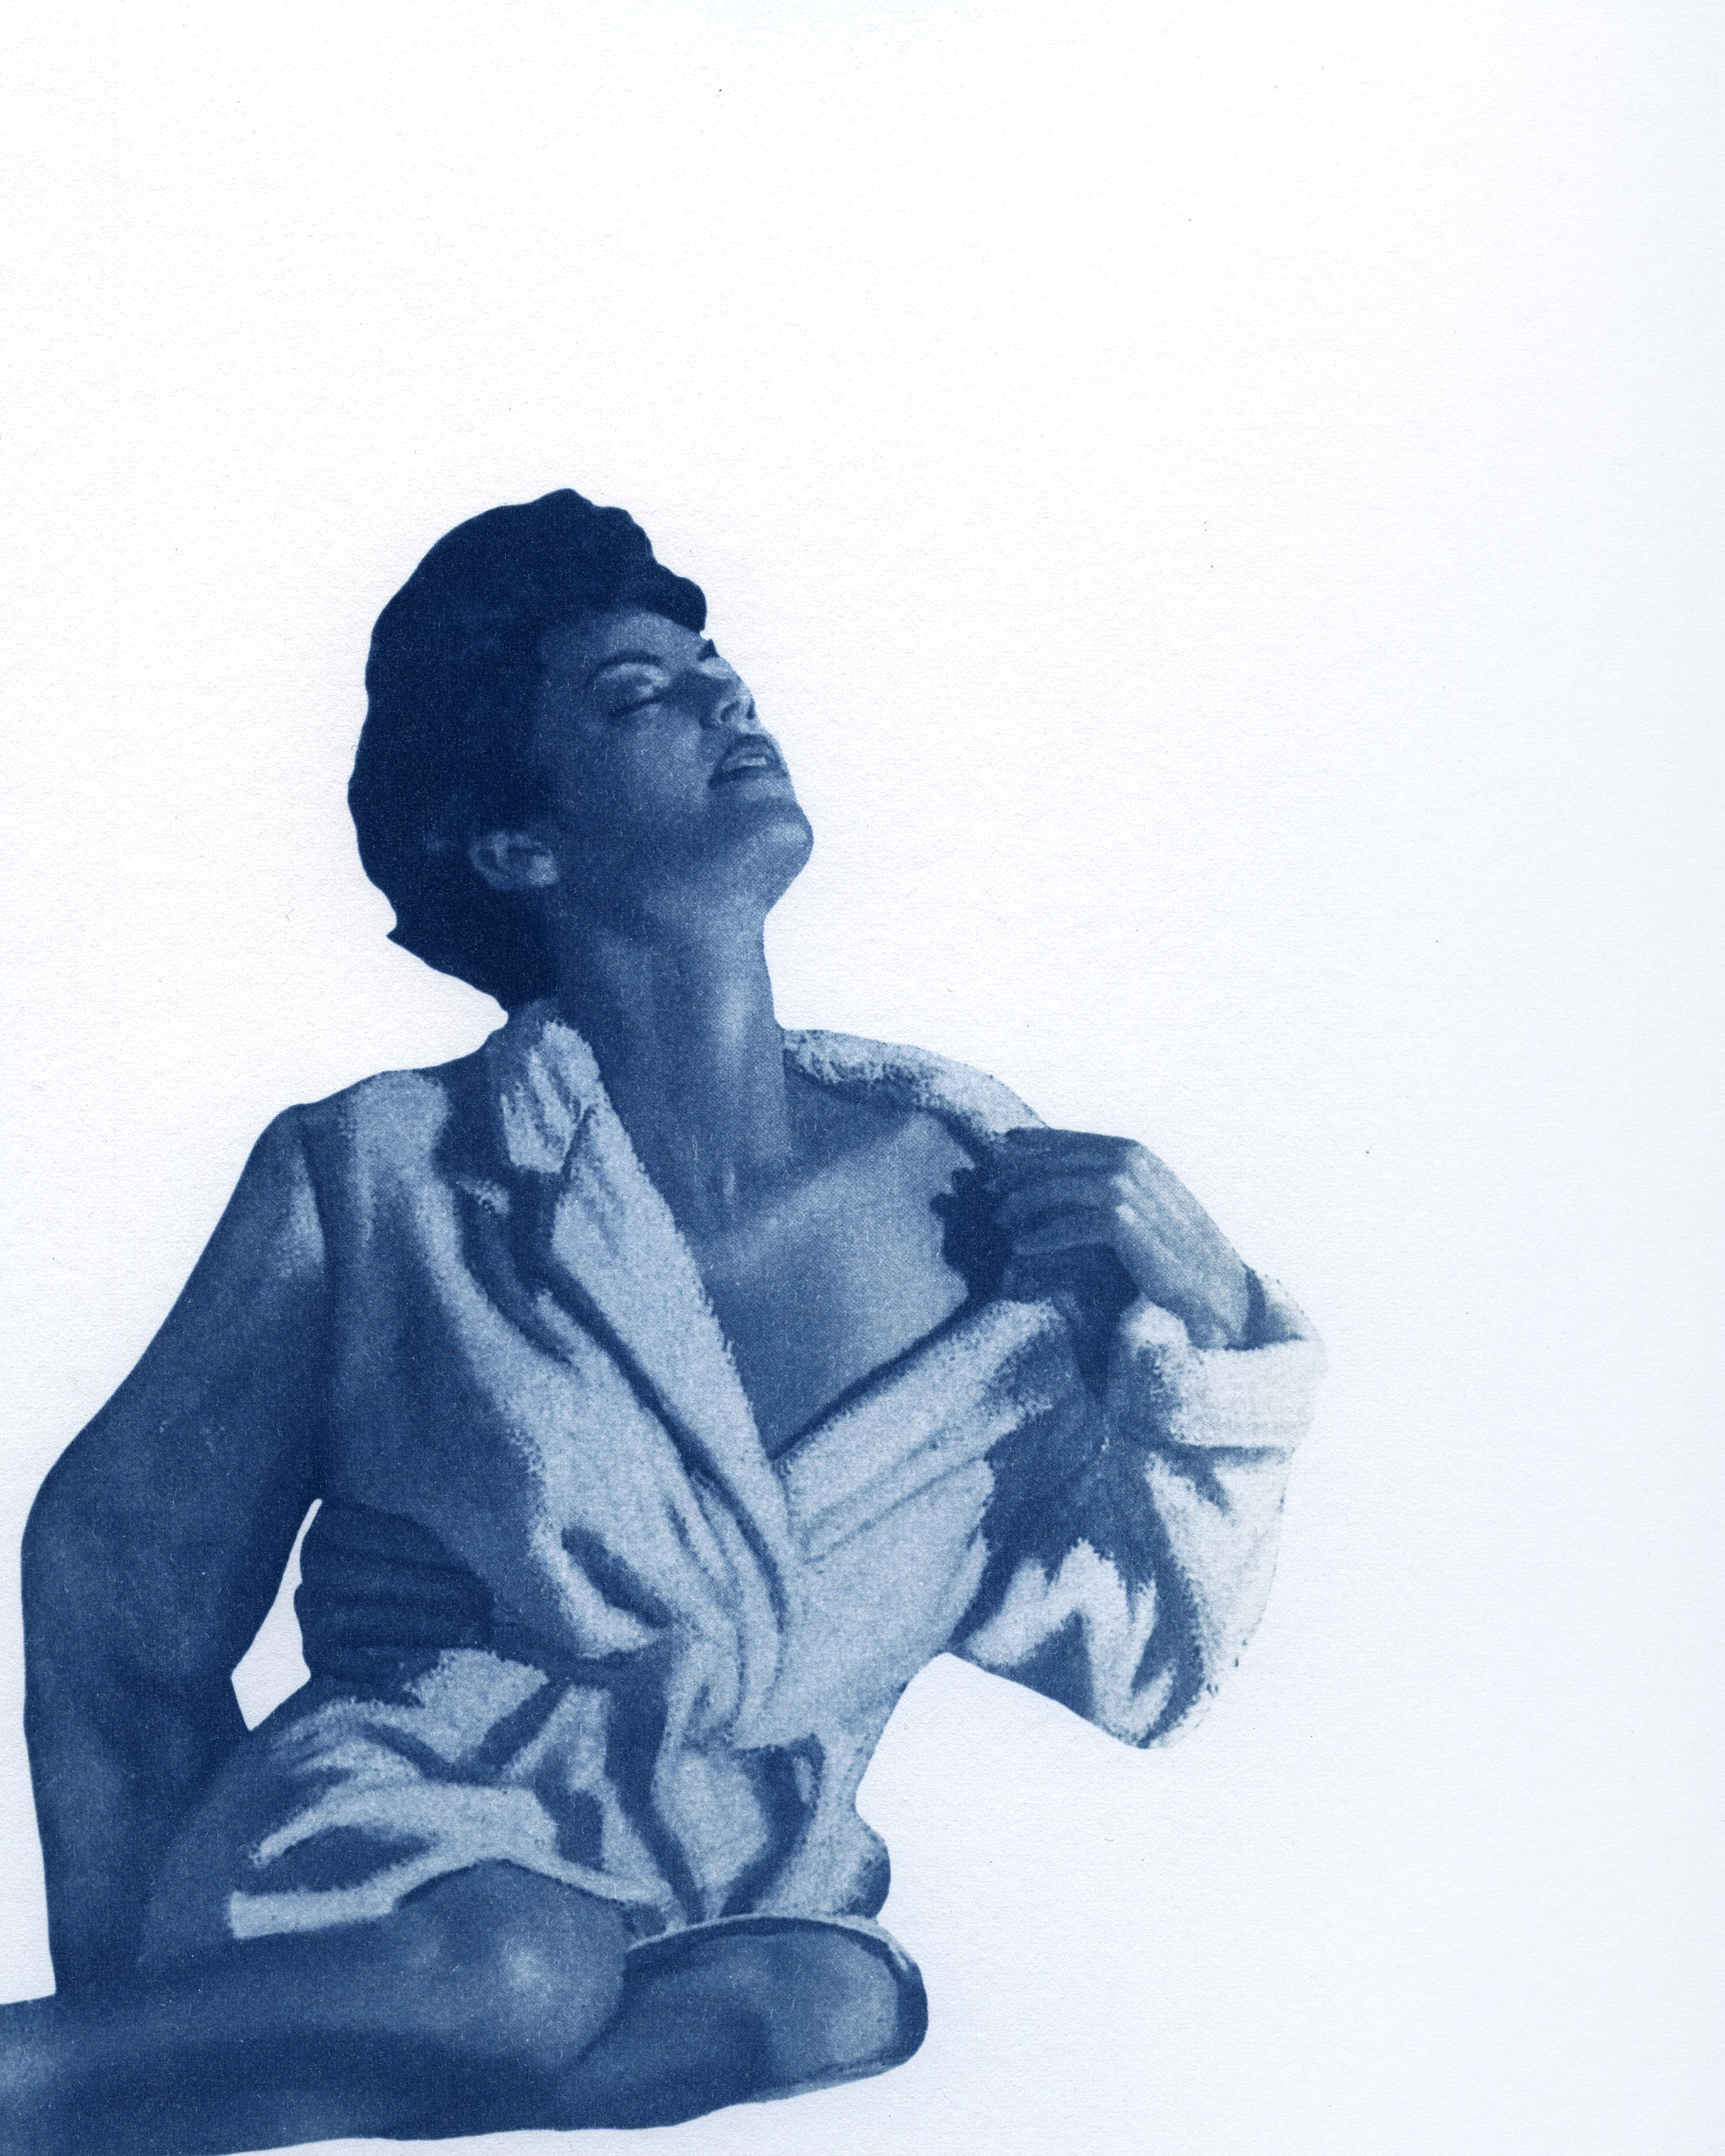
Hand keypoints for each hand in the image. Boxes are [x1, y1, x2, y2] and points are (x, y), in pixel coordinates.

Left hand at [987, 1128, 1251, 1348]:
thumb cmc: (1176, 1253)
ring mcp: (1134, 1192)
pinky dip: (1044, 1235)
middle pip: (1063, 1159)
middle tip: (987, 1185)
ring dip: (1027, 1201)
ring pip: (1063, 1187)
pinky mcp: (1129, 1226)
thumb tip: (1062, 1175)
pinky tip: (1021, 1247)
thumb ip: (1111, 1187)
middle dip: (1021, 1170)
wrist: (1218, 1288)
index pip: (1077, 1140)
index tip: (1002, 1143)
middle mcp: (1136, 1165)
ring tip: (1001, 1219)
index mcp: (1140, 1155)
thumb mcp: (1146, 1208)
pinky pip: (1074, 1224)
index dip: (1037, 1141)